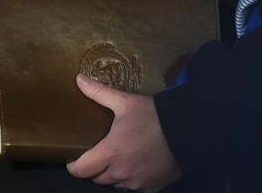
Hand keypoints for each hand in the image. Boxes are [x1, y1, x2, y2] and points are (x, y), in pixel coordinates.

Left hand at [66, 74, 181, 192]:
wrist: (187, 131)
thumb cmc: (154, 117)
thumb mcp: (125, 102)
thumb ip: (99, 93)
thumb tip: (79, 79)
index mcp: (110, 153)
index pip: (81, 170)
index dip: (74, 165)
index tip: (73, 159)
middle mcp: (121, 172)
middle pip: (97, 178)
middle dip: (94, 168)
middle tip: (97, 154)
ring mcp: (137, 182)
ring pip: (115, 184)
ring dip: (113, 174)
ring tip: (117, 158)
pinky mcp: (152, 187)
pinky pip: (134, 188)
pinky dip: (131, 179)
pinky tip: (136, 165)